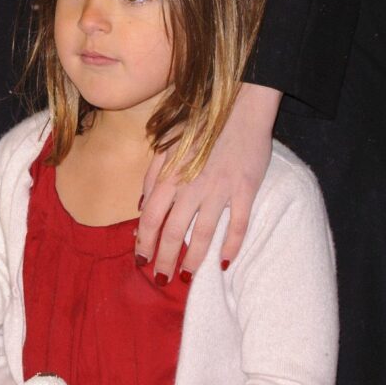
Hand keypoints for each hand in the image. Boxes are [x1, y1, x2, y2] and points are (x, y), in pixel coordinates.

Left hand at [138, 81, 279, 278]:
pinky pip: (238, 224)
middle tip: (161, 278)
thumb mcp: (167, 144)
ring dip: (193, 260)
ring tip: (187, 278)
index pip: (150, 217)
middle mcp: (191, 185)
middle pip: (172, 231)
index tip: (141, 259)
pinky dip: (231, 245)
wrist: (240, 106)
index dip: (143, 242)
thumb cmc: (201, 124)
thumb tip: (140, 206)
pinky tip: (225, 261)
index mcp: (170, 175)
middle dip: (164, 259)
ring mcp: (220, 189)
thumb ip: (152, 175)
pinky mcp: (245, 189)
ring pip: (202, 233)